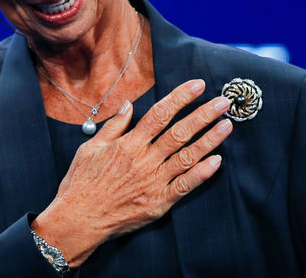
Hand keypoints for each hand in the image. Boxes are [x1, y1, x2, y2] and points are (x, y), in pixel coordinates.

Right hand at [31, 79, 232, 266]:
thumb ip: (113, 125)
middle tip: (222, 102)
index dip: (181, 97)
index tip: (198, 85)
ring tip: (227, 125)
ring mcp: (154, 181)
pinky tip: (217, 161)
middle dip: (203, 114)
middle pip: (180, 132)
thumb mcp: (90, 147)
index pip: (160, 114)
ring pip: (187, 156)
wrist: (79, 219)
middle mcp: (145, 159)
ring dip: (209, 140)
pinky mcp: (159, 202)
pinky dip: (202, 173)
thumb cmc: (82, 183)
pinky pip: (185, 186)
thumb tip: (128, 104)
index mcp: (129, 143)